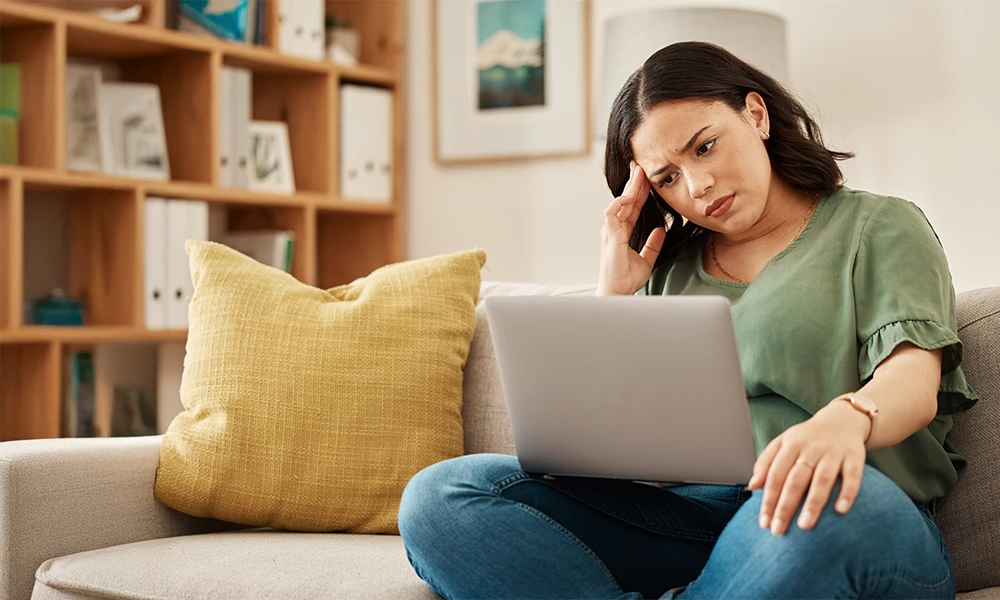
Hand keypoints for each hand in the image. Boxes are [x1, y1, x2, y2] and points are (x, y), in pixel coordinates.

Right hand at [597, 161, 665, 295]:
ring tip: (639, 173)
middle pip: (626, 200)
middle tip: (642, 165)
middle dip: (634, 182)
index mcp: (621, 232)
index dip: (640, 192)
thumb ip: (653, 244)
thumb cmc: (626, 279)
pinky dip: (620, 203)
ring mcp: (610, 231)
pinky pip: (612, 213)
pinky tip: (630, 195)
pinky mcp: (610, 236)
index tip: (648, 177)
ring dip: (629, 188)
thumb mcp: (647, 259)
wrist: (618, 293)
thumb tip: (662, 229)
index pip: (632, 206)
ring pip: (620, 202)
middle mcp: (614, 229)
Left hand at [747, 400, 871, 534]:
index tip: (764, 522)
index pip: (775, 474)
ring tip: (805, 525)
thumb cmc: (807, 438)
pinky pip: (852, 476)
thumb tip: (752, 486)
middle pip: (796, 479)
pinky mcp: (855, 456)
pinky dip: (848, 493)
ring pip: (822, 479)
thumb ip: (766, 463)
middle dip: (786, 506)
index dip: (769, 498)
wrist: (842, 419)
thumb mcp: (783, 443)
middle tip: (779, 530)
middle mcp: (811, 448)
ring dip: (813, 503)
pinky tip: (841, 510)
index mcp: (791, 445)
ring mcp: (833, 452)